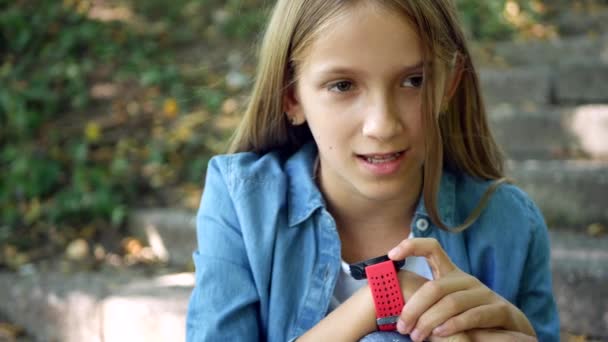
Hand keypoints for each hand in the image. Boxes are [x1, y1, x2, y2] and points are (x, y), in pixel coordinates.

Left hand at [388, 238, 534, 341]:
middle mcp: (467, 280)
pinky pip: (473, 316)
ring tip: (416, 336)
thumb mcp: (446, 305)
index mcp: (452, 274)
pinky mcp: (499, 309)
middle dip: (413, 307)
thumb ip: (426, 301)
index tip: (391, 255)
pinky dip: (454, 325)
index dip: (412, 245)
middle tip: (402, 327)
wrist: (512, 330)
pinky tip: (440, 334)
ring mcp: (484, 293)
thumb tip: (393, 301)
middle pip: (435, 287)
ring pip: (451, 303)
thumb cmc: (470, 318)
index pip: (432, 248)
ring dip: (429, 321)